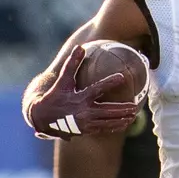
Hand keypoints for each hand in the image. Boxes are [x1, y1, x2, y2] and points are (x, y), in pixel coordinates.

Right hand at [25, 42, 139, 138]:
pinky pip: (103, 129)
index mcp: (79, 98)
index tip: (122, 77)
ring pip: (108, 122)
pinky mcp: (86, 131)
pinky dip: (114, 127)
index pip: (97, 88)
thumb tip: (79, 47)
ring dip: (121, 119)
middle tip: (135, 107)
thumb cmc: (55, 96)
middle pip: (108, 111)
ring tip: (133, 116)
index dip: (110, 82)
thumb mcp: (62, 80)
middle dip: (122, 109)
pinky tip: (124, 124)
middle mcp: (84, 112)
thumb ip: (72, 64)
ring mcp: (85, 123)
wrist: (43, 118)